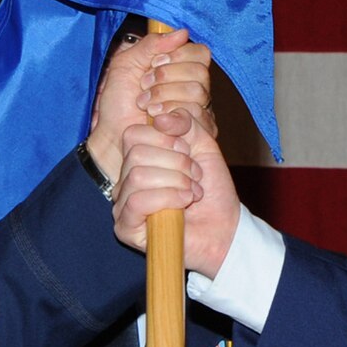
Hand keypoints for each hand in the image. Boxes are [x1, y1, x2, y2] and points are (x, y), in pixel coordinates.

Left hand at [87, 30, 213, 179]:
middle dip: (166, 77)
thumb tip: (183, 32)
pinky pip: (196, 114)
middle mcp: (194, 86)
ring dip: (165, 95)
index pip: (200, 52)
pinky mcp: (198, 131)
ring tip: (146, 105)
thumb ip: (151, 44)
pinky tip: (155, 119)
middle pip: (200, 71)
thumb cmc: (117, 102)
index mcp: (180, 67)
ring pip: (198, 91)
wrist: (113, 134)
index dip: (177, 55)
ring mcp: (199, 109)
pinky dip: (170, 113)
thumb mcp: (127, 63)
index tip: (153, 64)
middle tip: (144, 86)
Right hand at [112, 119, 239, 277]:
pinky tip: (184, 202)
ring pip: (137, 175)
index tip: (189, 152)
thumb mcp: (203, 145)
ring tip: (192, 192)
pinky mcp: (125, 228)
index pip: (133, 134)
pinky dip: (168, 197)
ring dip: (175, 181)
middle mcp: (125, 180)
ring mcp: (122, 205)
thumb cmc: (212, 190)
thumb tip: (159, 117)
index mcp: (139, 158)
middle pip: (136, 153)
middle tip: (194, 176)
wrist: (224, 229)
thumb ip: (185, 122)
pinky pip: (137, 201)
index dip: (166, 138)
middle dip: (176, 162)